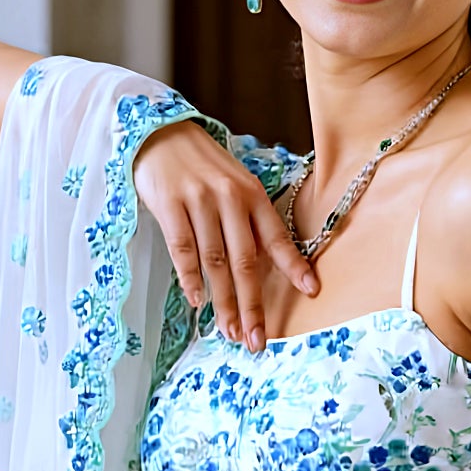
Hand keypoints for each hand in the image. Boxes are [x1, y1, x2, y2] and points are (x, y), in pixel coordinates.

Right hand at [132, 120, 318, 349]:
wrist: (158, 132)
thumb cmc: (201, 165)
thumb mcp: (233, 183)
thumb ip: (247, 219)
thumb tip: (259, 268)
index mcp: (252, 194)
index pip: (277, 237)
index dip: (294, 266)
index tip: (311, 292)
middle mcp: (230, 198)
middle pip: (245, 261)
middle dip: (253, 305)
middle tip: (257, 339)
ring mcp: (199, 201)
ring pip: (215, 262)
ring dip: (223, 301)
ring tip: (229, 331)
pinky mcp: (169, 204)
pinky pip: (183, 249)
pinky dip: (190, 278)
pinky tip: (197, 301)